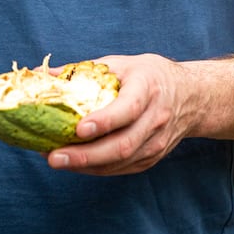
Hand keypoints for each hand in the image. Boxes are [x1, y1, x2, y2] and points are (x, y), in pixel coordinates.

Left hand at [47, 53, 198, 175]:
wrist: (192, 97)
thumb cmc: (150, 76)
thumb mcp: (121, 64)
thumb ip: (83, 71)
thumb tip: (41, 74)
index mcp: (148, 89)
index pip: (128, 109)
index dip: (104, 121)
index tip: (78, 128)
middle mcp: (155, 119)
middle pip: (122, 145)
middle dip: (85, 155)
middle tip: (53, 157)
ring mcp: (155, 142)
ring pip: (120, 162)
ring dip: (85, 165)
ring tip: (55, 160)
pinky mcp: (152, 158)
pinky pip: (121, 169)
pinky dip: (95, 169)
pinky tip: (74, 164)